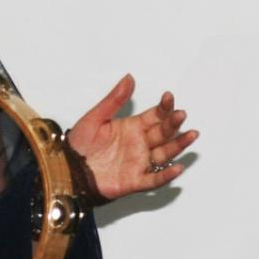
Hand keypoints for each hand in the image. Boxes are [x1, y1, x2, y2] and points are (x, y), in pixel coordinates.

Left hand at [66, 74, 197, 202]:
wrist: (67, 168)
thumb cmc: (79, 144)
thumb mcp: (95, 117)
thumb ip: (114, 100)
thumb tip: (129, 78)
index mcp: (133, 128)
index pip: (155, 116)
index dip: (164, 108)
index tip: (169, 97)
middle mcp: (140, 144)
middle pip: (163, 133)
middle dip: (174, 124)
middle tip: (181, 115)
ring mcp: (139, 162)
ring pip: (164, 154)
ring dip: (178, 145)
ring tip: (191, 135)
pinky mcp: (134, 180)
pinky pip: (154, 179)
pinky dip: (166, 175)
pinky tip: (177, 168)